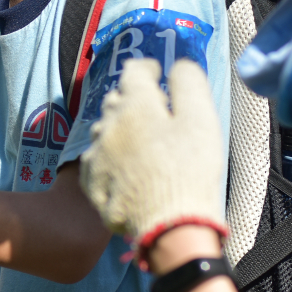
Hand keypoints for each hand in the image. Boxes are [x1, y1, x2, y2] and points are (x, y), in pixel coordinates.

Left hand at [80, 58, 224, 246]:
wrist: (168, 225)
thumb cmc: (189, 169)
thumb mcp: (200, 118)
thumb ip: (188, 84)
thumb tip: (178, 66)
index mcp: (136, 105)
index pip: (133, 71)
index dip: (147, 67)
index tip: (156, 71)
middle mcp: (108, 124)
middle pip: (116, 100)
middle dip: (132, 98)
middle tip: (153, 107)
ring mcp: (96, 154)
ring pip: (103, 130)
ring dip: (119, 128)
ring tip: (139, 139)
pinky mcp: (91, 182)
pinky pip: (97, 160)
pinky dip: (110, 157)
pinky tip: (124, 168)